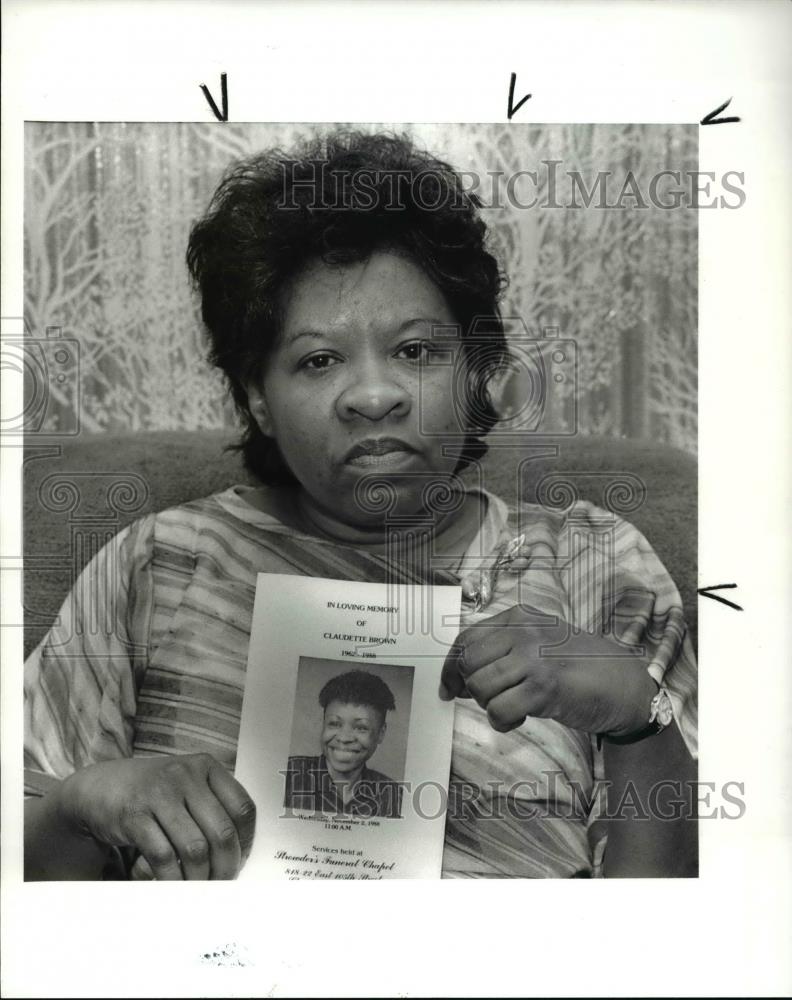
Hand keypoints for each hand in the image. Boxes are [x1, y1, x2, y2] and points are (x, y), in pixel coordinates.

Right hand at [54, 754, 255, 879]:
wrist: (100, 787)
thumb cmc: (153, 792)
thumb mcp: (187, 785)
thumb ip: (212, 805)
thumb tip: (239, 852)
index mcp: (206, 766)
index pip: (242, 807)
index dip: (247, 840)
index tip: (242, 860)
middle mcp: (185, 775)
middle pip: (222, 832)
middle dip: (226, 866)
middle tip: (222, 883)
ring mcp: (159, 794)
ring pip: (195, 849)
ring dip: (200, 877)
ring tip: (199, 887)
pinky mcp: (134, 815)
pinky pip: (164, 857)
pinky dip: (173, 878)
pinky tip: (175, 884)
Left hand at [440, 604, 657, 737]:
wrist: (622, 683)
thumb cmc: (576, 665)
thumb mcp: (537, 642)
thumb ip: (502, 649)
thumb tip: (456, 676)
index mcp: (519, 616)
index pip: (466, 638)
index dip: (450, 667)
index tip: (448, 687)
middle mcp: (524, 631)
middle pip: (468, 663)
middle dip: (471, 688)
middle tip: (489, 700)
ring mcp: (534, 658)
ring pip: (480, 687)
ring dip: (490, 706)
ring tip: (512, 708)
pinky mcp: (544, 688)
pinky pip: (499, 710)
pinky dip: (503, 722)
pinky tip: (520, 718)